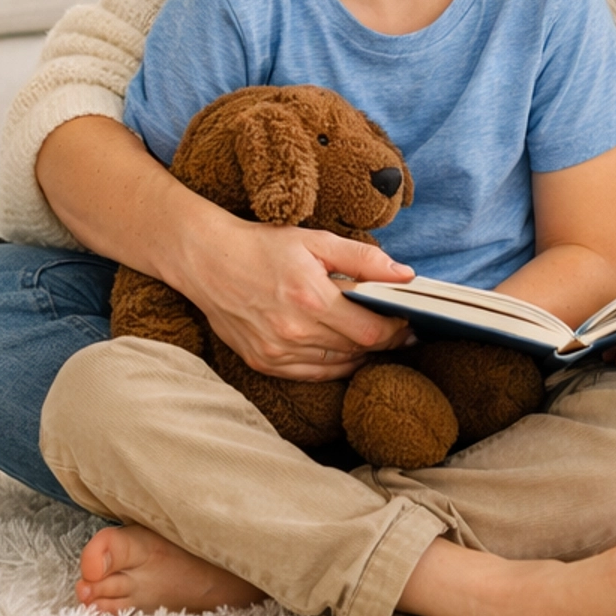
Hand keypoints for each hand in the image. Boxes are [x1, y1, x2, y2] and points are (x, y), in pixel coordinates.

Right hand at [175, 209, 413, 380]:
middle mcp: (295, 331)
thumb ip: (364, 259)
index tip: (407, 320)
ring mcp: (277, 351)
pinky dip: (333, 365)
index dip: (395, 330)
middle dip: (383, 340)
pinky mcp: (263, 362)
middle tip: (397, 328)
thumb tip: (405, 275)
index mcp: (312, 299)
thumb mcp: (317, 241)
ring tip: (370, 336)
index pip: (371, 331)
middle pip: (357, 350)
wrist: (208, 260)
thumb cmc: (264, 246)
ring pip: (337, 366)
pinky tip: (342, 350)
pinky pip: (311, 375)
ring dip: (359, 354)